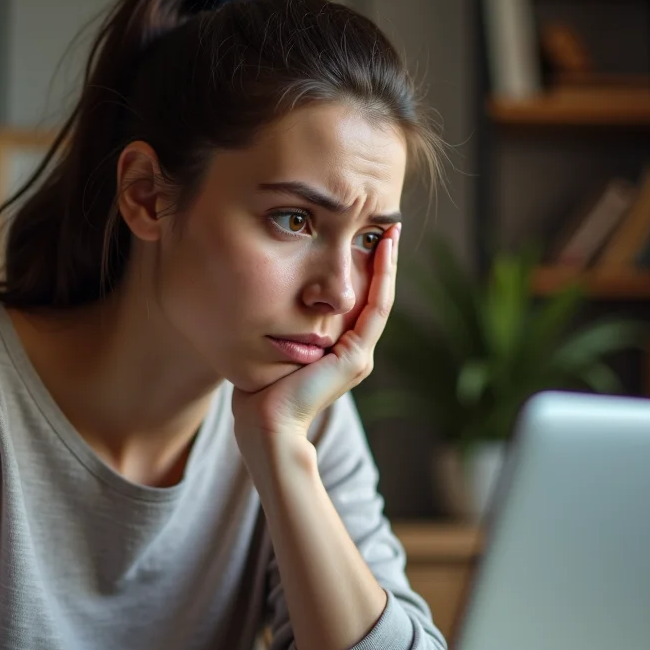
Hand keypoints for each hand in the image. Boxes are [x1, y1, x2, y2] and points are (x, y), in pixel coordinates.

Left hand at [232, 224, 399, 470]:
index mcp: (339, 350)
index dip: (364, 270)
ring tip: (390, 231)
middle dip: (381, 261)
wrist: (265, 423)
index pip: (358, 301)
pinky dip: (381, 279)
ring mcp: (359, 355)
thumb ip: (280, 325)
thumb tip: (262, 295)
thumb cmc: (259, 390)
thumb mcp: (272, 346)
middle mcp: (355, 351)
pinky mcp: (355, 356)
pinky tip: (382, 252)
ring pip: (380, 299)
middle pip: (374, 296)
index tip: (364, 237)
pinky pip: (375, 308)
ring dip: (387, 263)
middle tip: (387, 226)